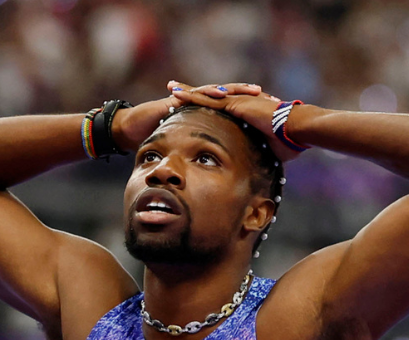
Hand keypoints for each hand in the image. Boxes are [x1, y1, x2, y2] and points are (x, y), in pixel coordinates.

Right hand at [111, 81, 263, 152]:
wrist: (131, 128)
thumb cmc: (155, 142)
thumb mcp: (186, 151)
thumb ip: (203, 160)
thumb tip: (223, 179)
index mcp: (208, 117)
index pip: (237, 112)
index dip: (256, 113)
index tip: (277, 117)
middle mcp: (202, 105)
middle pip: (234, 99)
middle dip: (254, 99)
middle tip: (275, 100)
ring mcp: (191, 100)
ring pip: (219, 92)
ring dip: (237, 91)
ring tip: (255, 92)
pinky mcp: (178, 98)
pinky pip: (197, 94)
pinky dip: (210, 93)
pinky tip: (223, 94)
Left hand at [169, 83, 304, 162]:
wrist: (297, 129)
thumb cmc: (289, 141)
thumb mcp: (268, 151)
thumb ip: (258, 156)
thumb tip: (258, 174)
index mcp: (244, 114)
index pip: (219, 109)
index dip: (204, 106)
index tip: (192, 106)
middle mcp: (239, 104)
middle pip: (209, 98)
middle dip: (192, 94)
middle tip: (174, 89)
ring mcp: (236, 101)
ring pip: (206, 95)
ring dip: (187, 92)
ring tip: (171, 88)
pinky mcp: (235, 103)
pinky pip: (209, 99)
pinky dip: (193, 96)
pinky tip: (178, 94)